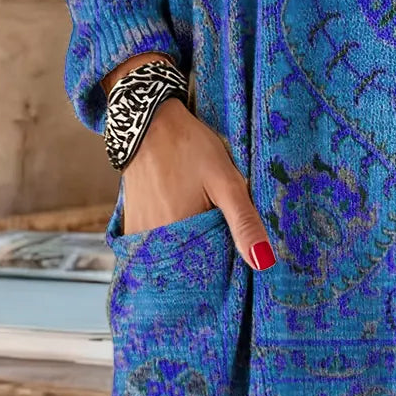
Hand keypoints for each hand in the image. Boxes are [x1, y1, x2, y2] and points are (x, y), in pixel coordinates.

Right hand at [120, 97, 275, 270]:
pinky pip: (156, 244)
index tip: (234, 247)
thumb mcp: (226, 181)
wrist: (149, 124)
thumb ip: (244, 221)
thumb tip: (263, 262)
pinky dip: (171, 237)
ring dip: (189, 245)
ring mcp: (139, 235)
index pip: (208, 271)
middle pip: (189, 264)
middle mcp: (153, 243)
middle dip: (207, 253)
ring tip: (198, 212)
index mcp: (179, 237)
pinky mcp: (132, 225)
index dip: (224, 262)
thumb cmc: (190, 148)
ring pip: (172, 254)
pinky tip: (182, 215)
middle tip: (214, 219)